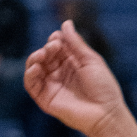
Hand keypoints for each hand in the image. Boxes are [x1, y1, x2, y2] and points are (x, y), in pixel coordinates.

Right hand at [24, 21, 126, 136]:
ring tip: (44, 55)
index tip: (57, 37)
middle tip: (54, 47)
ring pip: (34, 68)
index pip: (56, 47)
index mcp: (72, 63)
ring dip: (35, 58)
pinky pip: (31, 84)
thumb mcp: (91, 60)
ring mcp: (52, 85)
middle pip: (45, 55)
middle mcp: (60, 73)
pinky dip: (30, 74)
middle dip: (47, 49)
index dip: (55, 40)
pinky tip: (36, 67)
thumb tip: (65, 23)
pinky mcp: (45, 99)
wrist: (106, 114)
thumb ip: (76, 43)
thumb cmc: (104, 87)